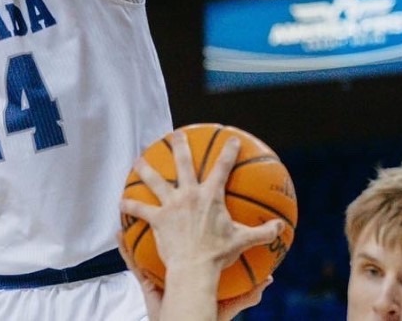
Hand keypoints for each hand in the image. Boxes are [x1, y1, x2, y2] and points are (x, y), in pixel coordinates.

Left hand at [120, 131, 283, 320]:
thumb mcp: (243, 241)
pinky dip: (130, 205)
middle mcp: (189, 194)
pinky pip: (140, 208)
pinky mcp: (157, 217)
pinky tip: (120, 201)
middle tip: (175, 133)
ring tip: (138, 159)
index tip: (231, 138)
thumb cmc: (219, 254)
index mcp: (211, 196)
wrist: (195, 267)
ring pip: (155, 180)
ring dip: (145, 168)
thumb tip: (281, 228)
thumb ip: (262, 233)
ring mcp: (171, 204)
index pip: (223, 168)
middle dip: (179, 145)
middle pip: (183, 163)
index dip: (229, 151)